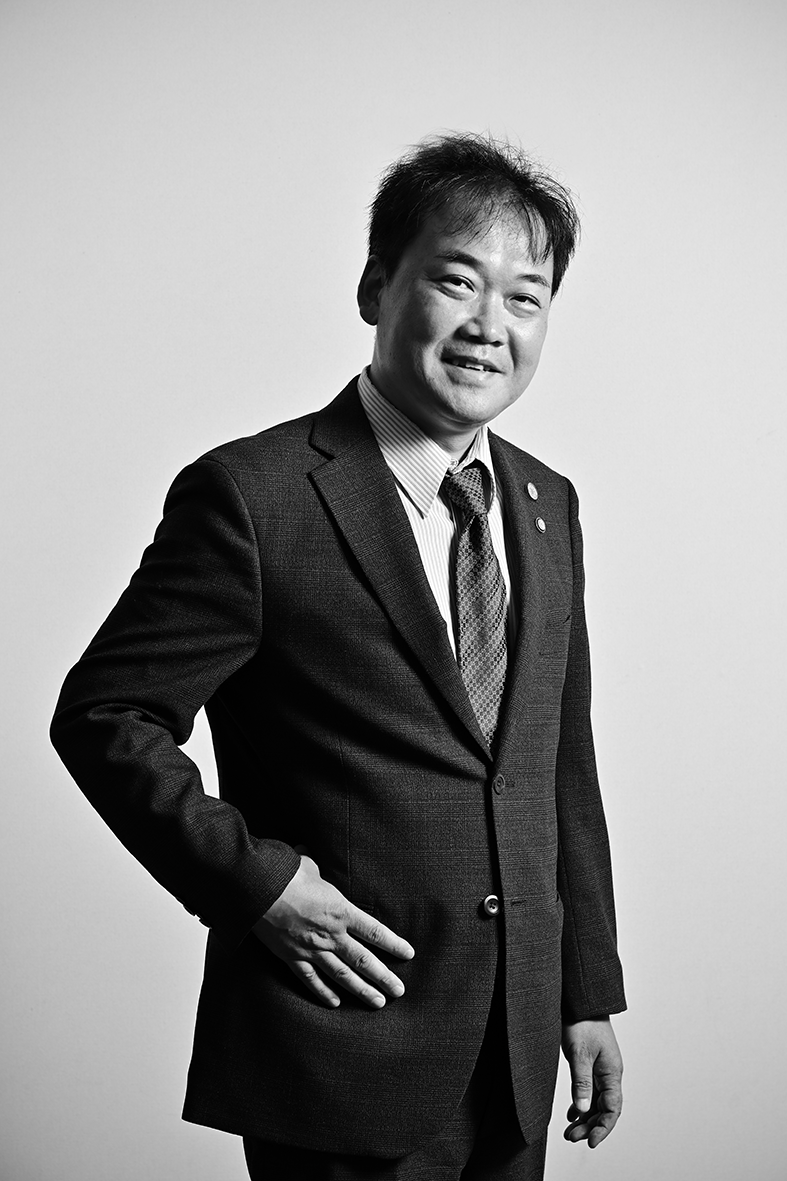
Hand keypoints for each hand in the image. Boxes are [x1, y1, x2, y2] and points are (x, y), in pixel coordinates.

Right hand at [252, 853, 414, 1008]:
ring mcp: (311, 949)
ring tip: (378, 1003)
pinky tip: (335, 1003)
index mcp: (341, 911)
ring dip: (361, 990)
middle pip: (364, 960)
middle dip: (384, 977)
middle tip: (399, 991)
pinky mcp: (291, 957)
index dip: (394, 944)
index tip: (408, 954)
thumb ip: (317, 869)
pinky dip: (323, 993)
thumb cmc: (286, 874)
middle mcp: (331, 934)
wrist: (257, 889)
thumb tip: (310, 857)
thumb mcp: (310, 866)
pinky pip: (311, 980)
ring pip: (342, 975)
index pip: (375, 931)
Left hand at [562, 1016, 622, 1147]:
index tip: (590, 1142)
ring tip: (570, 1132)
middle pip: (604, 1109)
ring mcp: (601, 1069)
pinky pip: (590, 1091)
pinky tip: (572, 1114)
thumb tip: (584, 1110)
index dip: (603, 1128)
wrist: (582, 1001)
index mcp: (612, 1072)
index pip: (612, 1109)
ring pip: (596, 1102)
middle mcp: (609, 1074)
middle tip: (572, 1137)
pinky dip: (582, 1104)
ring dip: (585, 1118)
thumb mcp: (579, 1053)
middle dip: (590, 1126)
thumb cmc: (583, 1023)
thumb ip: (581, 1082)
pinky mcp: (591, 1064)